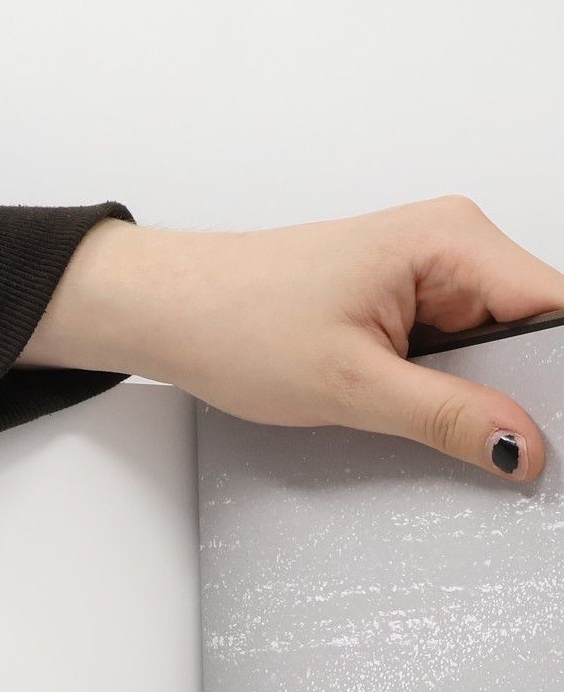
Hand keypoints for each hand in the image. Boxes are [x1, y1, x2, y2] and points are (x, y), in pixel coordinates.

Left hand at [18, 199, 563, 482]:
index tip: (546, 439)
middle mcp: (451, 245)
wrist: (167, 310)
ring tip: (422, 420)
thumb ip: (447, 417)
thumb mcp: (350, 385)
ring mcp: (426, 275)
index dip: (555, 382)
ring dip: (472, 396)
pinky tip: (410, 413)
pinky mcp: (399, 305)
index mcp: (454, 240)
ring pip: (491, 350)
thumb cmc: (235, 321)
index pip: (557, 311)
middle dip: (516, 393)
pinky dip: (441, 391)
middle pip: (531, 331)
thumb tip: (522, 447)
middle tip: (491, 451)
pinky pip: (451, 353)